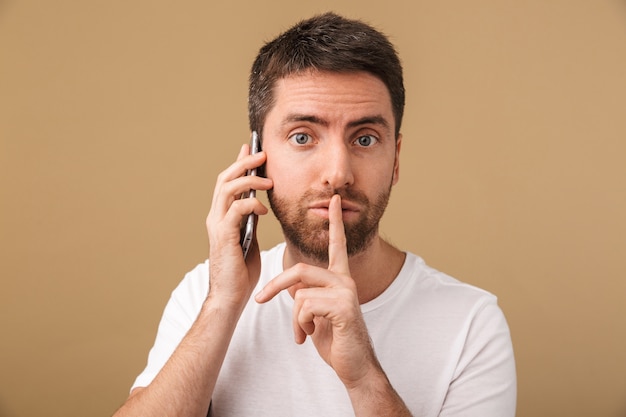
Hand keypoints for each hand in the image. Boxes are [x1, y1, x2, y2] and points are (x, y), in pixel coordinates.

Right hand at [205, 142, 272, 308]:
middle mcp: (216, 217)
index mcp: (222, 217)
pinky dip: (251, 204)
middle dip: (244, 163)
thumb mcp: (249, 240)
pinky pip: (236, 210)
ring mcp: (217, 226)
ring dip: (248, 179)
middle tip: (261, 153)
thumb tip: (258, 206)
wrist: (230, 298)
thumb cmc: (240, 273)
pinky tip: (264, 208)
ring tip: (268, 179)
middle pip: (225, 179)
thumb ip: (250, 222)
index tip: (250, 148)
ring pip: (227, 189)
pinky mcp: (223, 236)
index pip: (228, 183)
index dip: (239, 164)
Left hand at [255, 195, 378, 387]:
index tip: (332, 201)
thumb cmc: (335, 339)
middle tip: (260, 300)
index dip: (334, 222)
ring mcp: (345, 292)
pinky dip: (300, 324)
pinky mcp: (343, 307)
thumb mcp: (314, 313)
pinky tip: (310, 336)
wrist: (354, 366)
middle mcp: (345, 280)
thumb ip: (306, 295)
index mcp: (340, 278)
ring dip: (293, 317)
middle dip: (275, 286)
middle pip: (299, 270)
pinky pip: (305, 306)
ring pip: (299, 293)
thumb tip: (292, 289)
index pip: (336, 245)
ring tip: (303, 332)